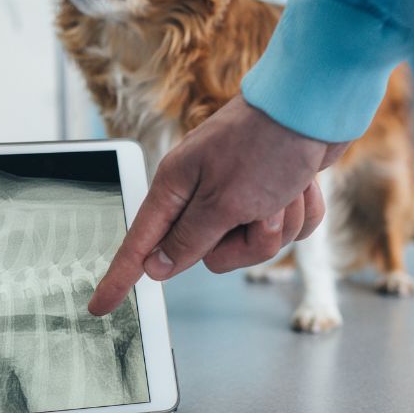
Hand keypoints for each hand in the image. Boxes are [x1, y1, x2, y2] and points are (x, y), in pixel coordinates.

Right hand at [89, 97, 347, 315]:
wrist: (314, 105)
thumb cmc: (265, 145)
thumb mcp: (223, 202)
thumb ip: (188, 240)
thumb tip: (156, 267)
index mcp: (177, 187)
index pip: (140, 244)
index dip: (120, 277)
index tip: (99, 306)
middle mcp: (202, 191)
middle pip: (212, 254)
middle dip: (247, 242)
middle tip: (260, 210)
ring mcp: (238, 192)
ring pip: (255, 244)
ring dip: (280, 223)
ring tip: (286, 190)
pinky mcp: (272, 193)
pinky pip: (285, 229)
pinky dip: (300, 212)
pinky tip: (303, 186)